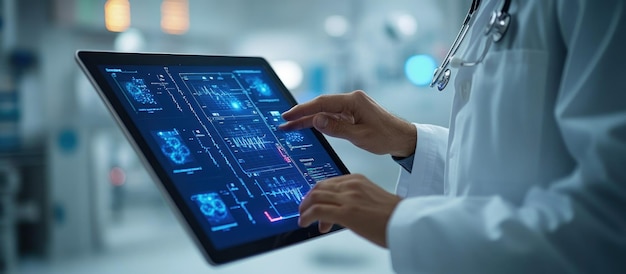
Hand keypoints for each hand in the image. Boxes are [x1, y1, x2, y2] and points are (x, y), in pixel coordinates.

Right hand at [280, 90, 416, 156]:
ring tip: (291, 127)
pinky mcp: (354, 113)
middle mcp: (352, 100)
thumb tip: (316, 120)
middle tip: (284, 122)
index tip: (288, 116)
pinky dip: (320, 122)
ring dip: (309, 119)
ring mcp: (353, 106)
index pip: (322, 103)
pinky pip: (333, 116)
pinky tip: (309, 126)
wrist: (404, 138)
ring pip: (325, 111)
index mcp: (354, 101)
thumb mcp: (360, 137)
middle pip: (321, 106)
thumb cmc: (386, 137)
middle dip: (302, 114)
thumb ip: (337, 128)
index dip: (303, 109)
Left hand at [298, 174, 401, 247]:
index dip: (317, 194)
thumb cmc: (394, 216)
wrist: (407, 223)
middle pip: (319, 188)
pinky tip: (305, 222)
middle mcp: (351, 186)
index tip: (314, 202)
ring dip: (305, 209)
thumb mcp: (372, 200)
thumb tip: (340, 213)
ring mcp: (348, 198)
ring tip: (303, 218)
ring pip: (315, 197)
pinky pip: (318, 211)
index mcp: (358, 180)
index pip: (329, 182)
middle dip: (308, 200)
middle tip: (304, 210)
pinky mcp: (346, 213)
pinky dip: (307, 216)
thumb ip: (355, 200)